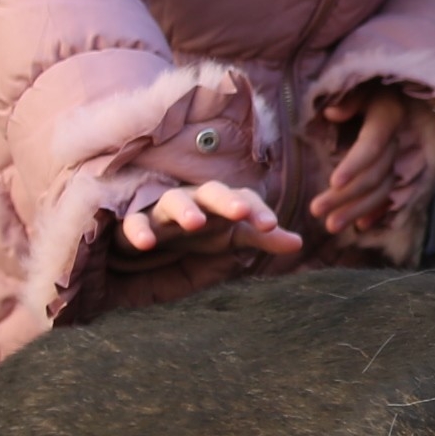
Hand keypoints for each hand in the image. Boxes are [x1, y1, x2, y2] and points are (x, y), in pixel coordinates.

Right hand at [118, 179, 302, 261]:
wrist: (154, 233)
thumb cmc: (201, 230)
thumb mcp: (232, 235)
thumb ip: (262, 237)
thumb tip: (299, 243)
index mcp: (220, 203)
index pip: (243, 200)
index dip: (257, 210)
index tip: (271, 225)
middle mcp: (195, 200)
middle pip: (211, 191)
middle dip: (225, 200)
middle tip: (240, 212)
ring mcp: (164, 209)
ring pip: (173, 201)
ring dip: (184, 210)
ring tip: (195, 222)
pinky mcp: (136, 222)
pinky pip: (135, 223)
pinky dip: (138, 230)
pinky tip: (144, 243)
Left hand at [312, 87, 427, 239]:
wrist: (387, 88)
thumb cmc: (366, 86)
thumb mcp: (358, 85)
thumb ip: (349, 98)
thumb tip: (333, 113)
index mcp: (387, 118)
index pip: (373, 146)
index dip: (355, 165)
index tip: (333, 182)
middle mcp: (396, 141)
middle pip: (375, 174)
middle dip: (347, 195)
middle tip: (317, 211)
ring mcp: (397, 158)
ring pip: (381, 190)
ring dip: (357, 210)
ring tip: (331, 225)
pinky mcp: (394, 169)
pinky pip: (389, 195)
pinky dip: (376, 212)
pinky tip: (360, 226)